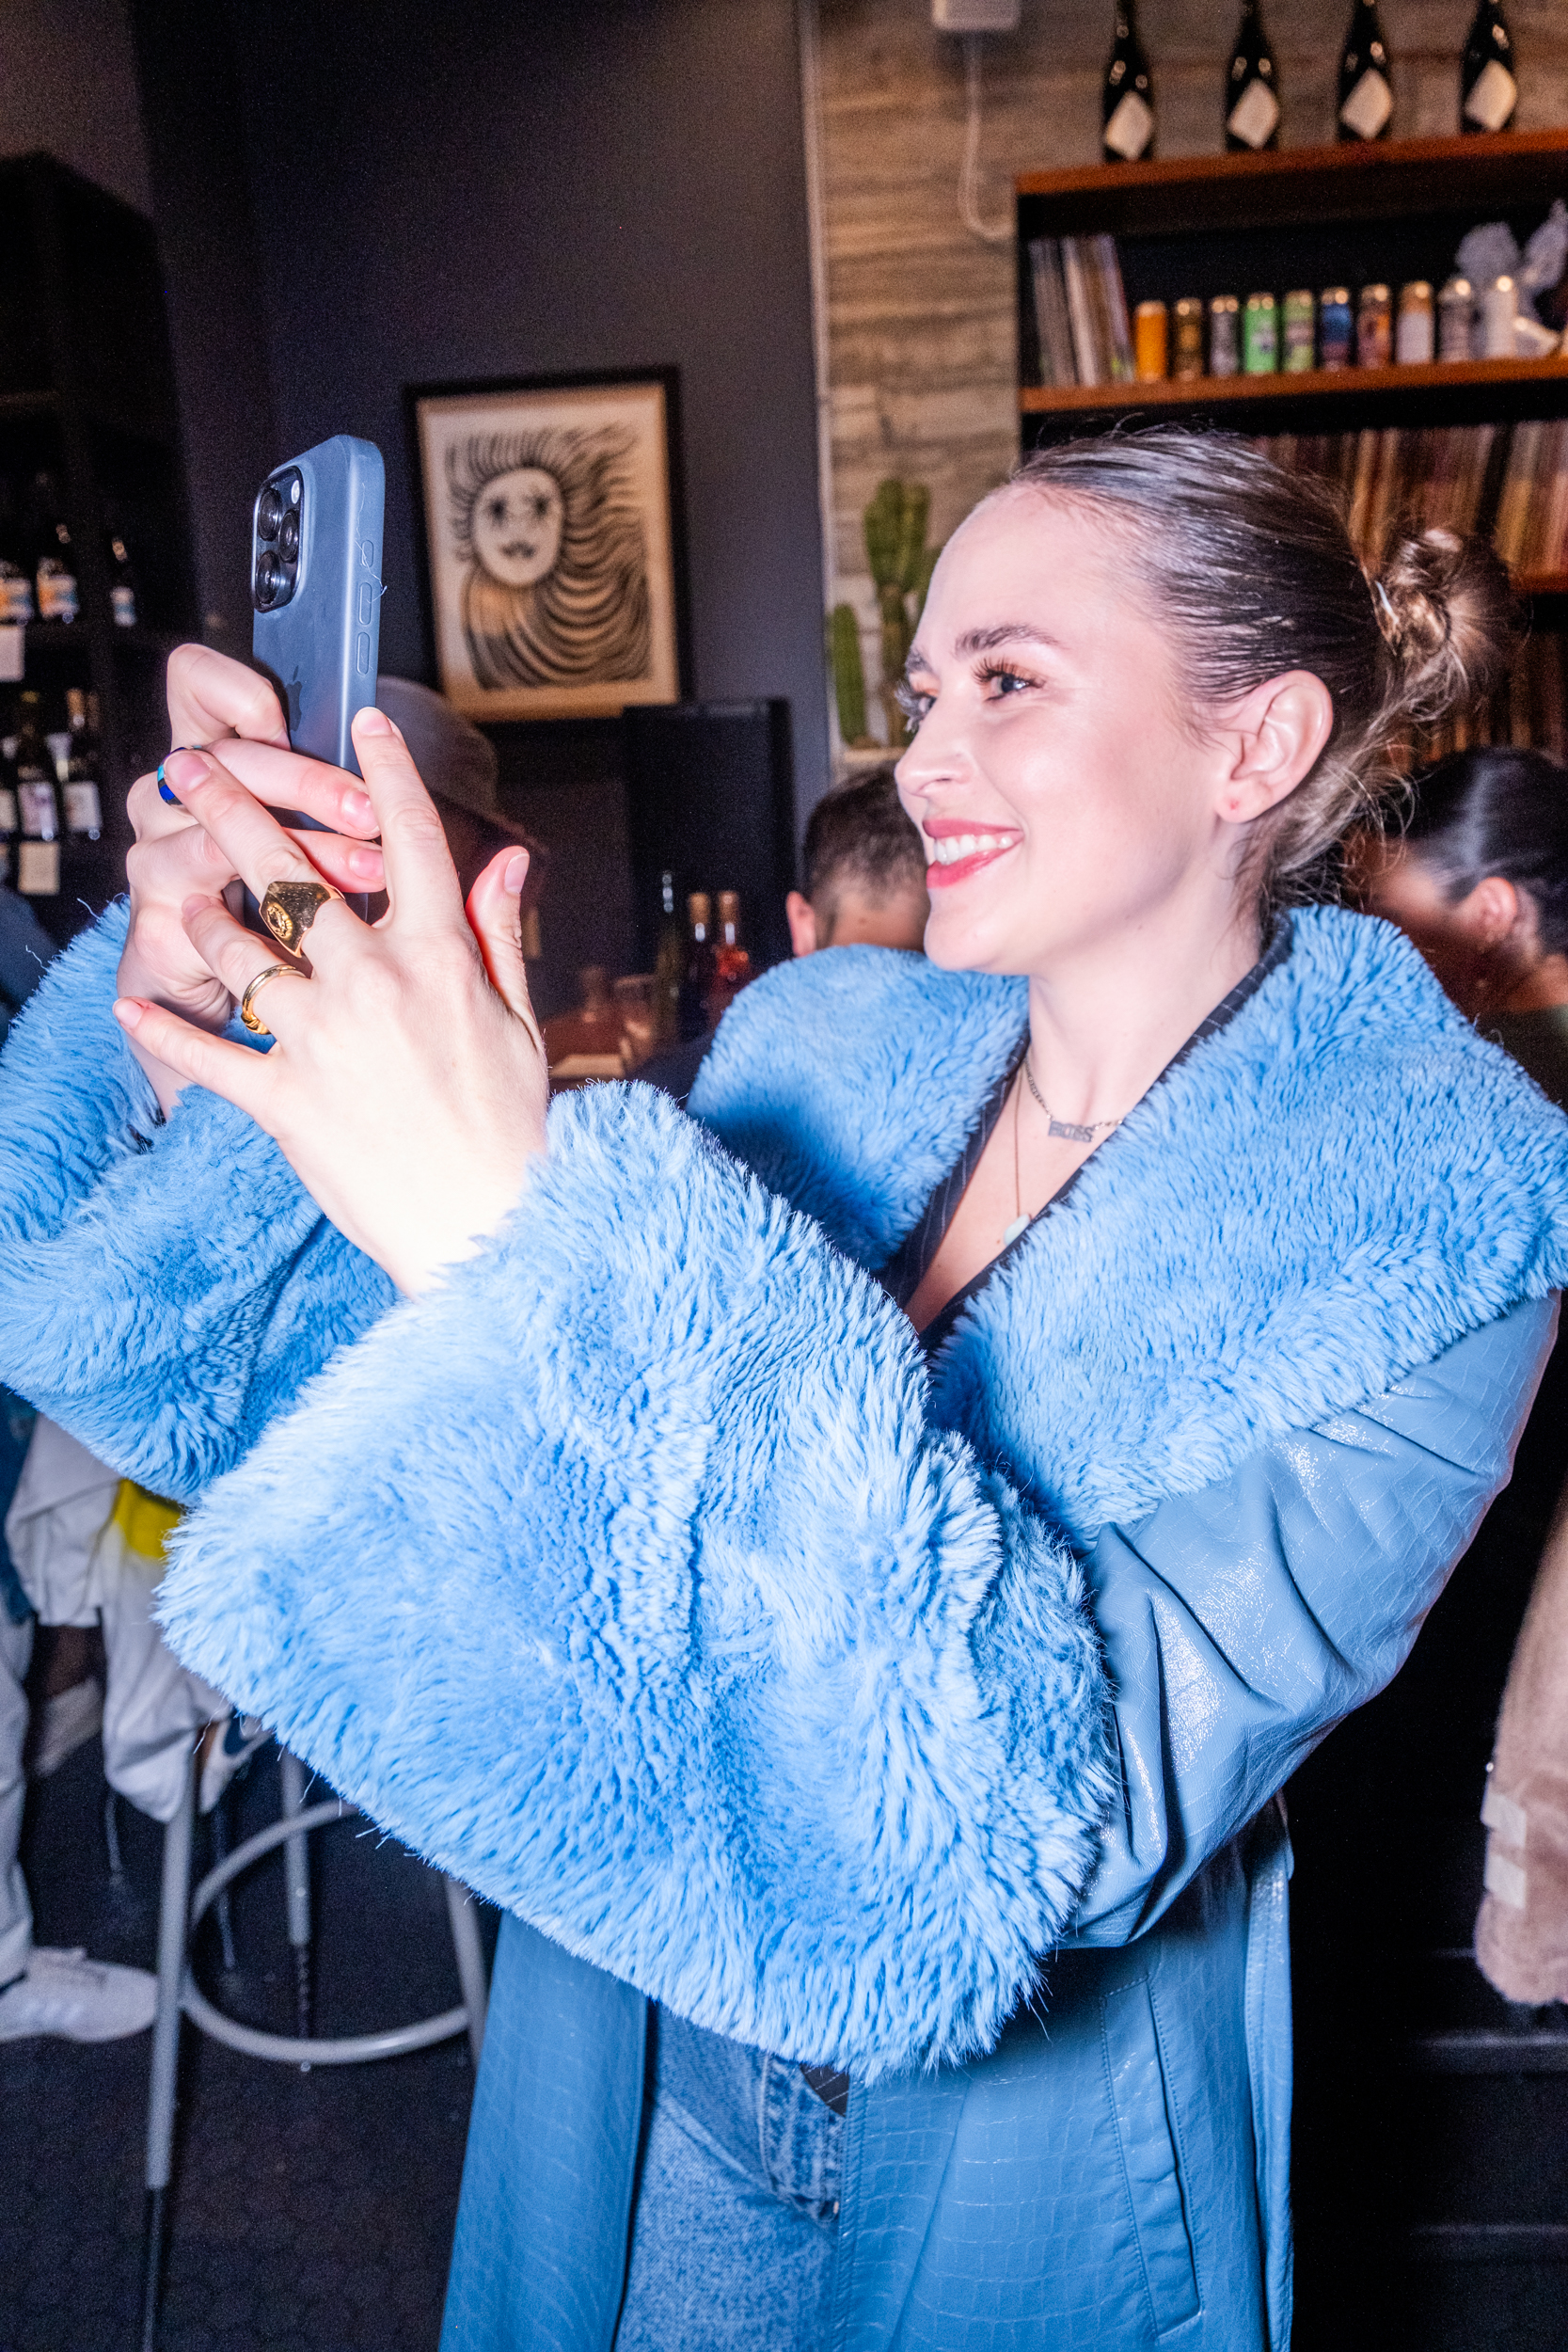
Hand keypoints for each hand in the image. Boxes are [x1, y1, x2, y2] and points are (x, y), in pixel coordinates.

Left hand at [112, 705, 548, 1297]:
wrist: (490, 1225)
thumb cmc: (511, 1127)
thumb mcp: (521, 1018)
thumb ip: (501, 930)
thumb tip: (509, 857)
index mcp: (438, 957)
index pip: (410, 838)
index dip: (386, 771)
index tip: (365, 720)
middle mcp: (372, 983)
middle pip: (289, 872)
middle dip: (232, 807)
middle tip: (188, 767)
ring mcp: (321, 1039)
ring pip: (238, 948)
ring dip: (198, 912)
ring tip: (176, 889)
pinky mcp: (282, 1100)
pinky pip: (207, 1054)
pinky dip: (163, 1029)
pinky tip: (129, 1005)